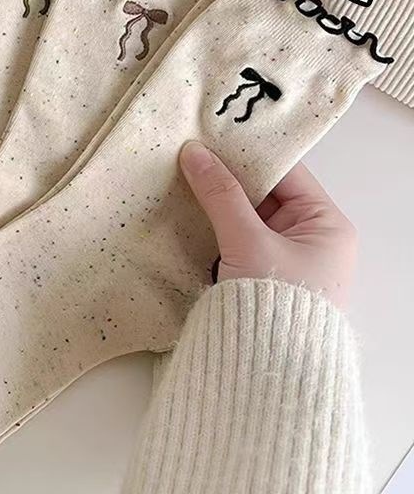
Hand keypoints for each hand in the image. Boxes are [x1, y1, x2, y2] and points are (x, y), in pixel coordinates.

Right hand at [179, 141, 356, 307]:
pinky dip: (213, 227)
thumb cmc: (275, 303)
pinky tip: (185, 211)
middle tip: (191, 154)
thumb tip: (194, 153)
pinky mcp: (259, 276)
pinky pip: (235, 239)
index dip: (249, 153)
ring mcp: (283, 258)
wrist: (268, 373)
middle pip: (263, 193)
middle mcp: (309, 238)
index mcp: (326, 224)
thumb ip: (220, 194)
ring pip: (245, 216)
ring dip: (216, 203)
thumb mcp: (248, 241)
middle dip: (227, 178)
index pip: (286, 173)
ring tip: (182, 176)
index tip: (214, 136)